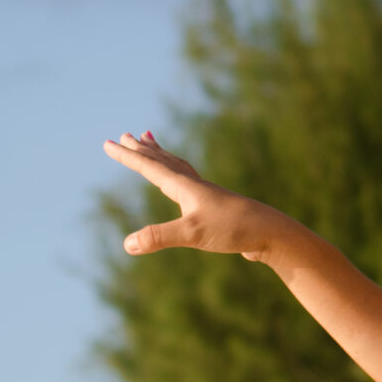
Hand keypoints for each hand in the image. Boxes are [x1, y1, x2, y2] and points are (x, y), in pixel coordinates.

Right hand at [102, 130, 291, 261]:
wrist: (273, 233)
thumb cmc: (235, 229)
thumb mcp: (192, 234)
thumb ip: (159, 237)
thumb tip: (126, 245)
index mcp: (186, 187)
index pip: (150, 167)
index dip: (128, 156)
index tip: (109, 142)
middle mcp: (196, 187)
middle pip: (165, 161)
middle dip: (144, 150)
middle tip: (127, 135)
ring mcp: (208, 196)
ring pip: (180, 169)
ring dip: (162, 157)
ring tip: (152, 146)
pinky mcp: (217, 209)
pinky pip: (191, 185)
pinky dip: (180, 177)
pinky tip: (184, 189)